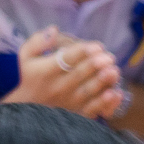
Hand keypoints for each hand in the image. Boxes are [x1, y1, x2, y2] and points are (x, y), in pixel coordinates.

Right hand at [2, 26, 122, 118]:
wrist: (28, 109)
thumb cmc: (31, 76)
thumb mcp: (27, 57)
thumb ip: (38, 41)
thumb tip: (54, 29)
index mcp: (45, 71)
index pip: (65, 59)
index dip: (83, 52)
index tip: (97, 46)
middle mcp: (57, 87)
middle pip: (79, 74)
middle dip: (96, 64)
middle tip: (110, 57)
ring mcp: (68, 102)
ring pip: (88, 92)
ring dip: (103, 81)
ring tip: (114, 71)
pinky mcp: (76, 113)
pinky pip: (93, 109)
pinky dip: (106, 103)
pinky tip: (116, 93)